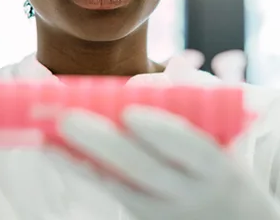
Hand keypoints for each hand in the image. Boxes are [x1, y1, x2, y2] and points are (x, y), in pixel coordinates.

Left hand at [51, 106, 279, 219]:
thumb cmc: (227, 170)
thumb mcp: (229, 141)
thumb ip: (198, 105)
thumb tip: (166, 73)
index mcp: (219, 168)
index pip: (190, 149)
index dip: (161, 131)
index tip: (131, 112)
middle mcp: (191, 194)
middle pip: (144, 170)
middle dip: (104, 143)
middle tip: (68, 117)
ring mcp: (164, 211)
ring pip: (119, 185)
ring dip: (81, 158)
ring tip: (50, 131)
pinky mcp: (144, 217)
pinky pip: (110, 191)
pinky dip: (84, 169)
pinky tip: (57, 150)